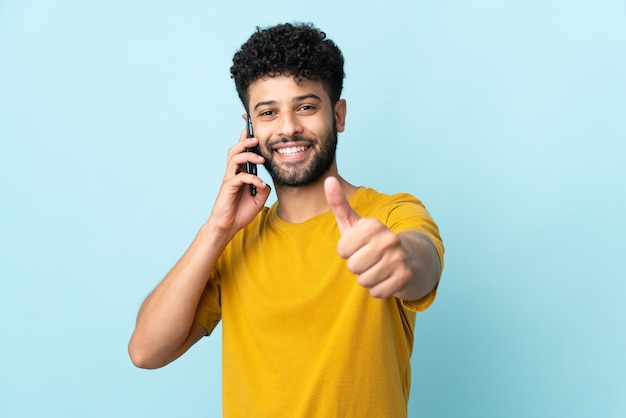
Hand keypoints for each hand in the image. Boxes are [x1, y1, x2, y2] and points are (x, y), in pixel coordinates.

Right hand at [208, 129, 270, 237]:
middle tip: (256, 139)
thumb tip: (266, 180)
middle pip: (236, 150)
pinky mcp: (228, 187)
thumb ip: (263, 188)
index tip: (250, 128)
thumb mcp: (258, 199)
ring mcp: (230, 179)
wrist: (228, 226)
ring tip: (260, 159)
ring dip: (248, 155)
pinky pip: (240, 177)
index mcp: (240, 173)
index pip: (242, 153)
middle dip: (245, 142)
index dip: (244, 140)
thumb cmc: (241, 212)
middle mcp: (233, 173)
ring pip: (235, 158)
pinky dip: (252, 178)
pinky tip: (260, 184)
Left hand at [324, 176, 415, 298]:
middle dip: (357, 266)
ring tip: (378, 268)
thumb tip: (328, 179)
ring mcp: (399, 258)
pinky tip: (387, 278)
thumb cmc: (372, 241)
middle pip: (352, 266)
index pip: (342, 251)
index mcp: (373, 225)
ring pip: (364, 281)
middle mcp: (389, 239)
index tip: (359, 246)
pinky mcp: (405, 277)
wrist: (409, 258)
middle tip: (369, 259)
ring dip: (368, 278)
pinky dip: (379, 289)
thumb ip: (339, 203)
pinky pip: (377, 292)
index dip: (347, 252)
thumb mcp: (355, 223)